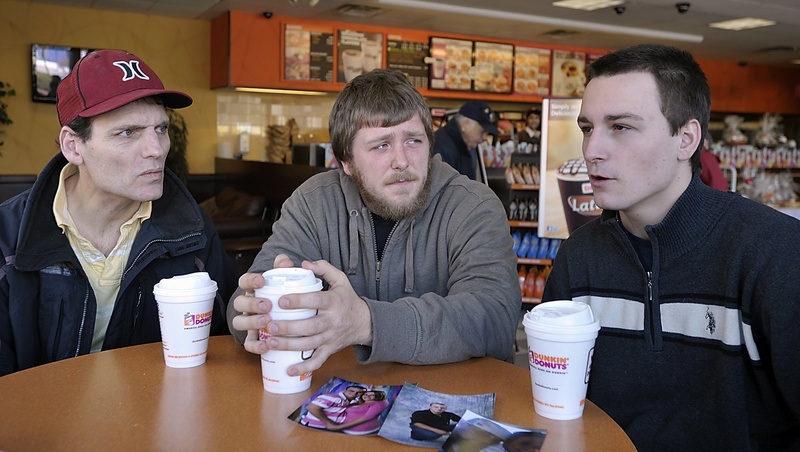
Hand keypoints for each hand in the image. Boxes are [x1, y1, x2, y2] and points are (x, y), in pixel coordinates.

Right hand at [231, 254, 296, 354]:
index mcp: (253, 289)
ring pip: (239, 322)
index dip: (251, 280)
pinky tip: (266, 346)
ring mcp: (248, 322)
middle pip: (239, 302)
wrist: (287, 314)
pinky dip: (255, 346)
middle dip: (251, 303)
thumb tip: (285, 261)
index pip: (244, 281)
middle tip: (267, 305)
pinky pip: (248, 344)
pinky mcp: (253, 338)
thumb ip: (283, 268)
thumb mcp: (283, 281)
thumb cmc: (282, 295)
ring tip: (266, 322)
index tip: (262, 281)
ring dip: (251, 322)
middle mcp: (247, 305)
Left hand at [263, 259, 372, 376]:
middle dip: (288, 327)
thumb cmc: (347, 299)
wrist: (365, 323)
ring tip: (270, 342)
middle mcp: (333, 321)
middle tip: (270, 325)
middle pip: (310, 327)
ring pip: (309, 345)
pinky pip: (317, 361)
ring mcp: (331, 338)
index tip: (281, 300)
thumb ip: (324, 268)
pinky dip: (304, 367)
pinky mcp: (330, 350)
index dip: (299, 301)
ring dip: (289, 345)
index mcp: (334, 302)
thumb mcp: (341, 280)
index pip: (316, 301)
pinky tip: (288, 370)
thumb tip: (304, 263)